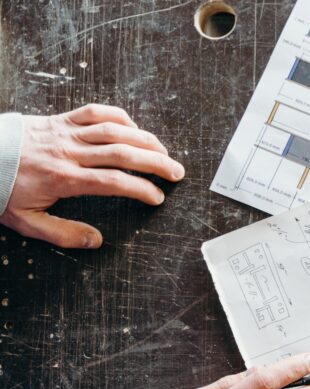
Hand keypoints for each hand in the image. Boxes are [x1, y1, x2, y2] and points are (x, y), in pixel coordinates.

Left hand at [0, 104, 185, 247]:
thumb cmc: (2, 189)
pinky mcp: (60, 119)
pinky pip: (95, 112)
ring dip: (145, 139)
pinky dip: (119, 117)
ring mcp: (66, 132)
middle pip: (123, 153)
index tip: (157, 198)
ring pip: (115, 130)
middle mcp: (70, 152)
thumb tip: (97, 241)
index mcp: (65, 178)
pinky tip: (134, 129)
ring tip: (165, 151)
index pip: (114, 182)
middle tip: (177, 172)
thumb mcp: (27, 221)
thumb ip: (63, 234)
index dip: (141, 189)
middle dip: (156, 162)